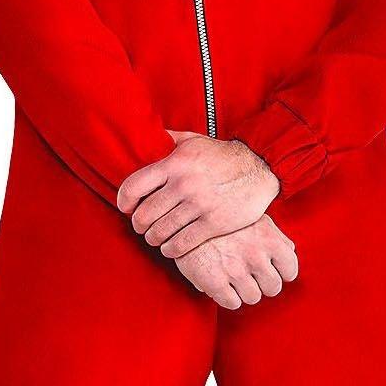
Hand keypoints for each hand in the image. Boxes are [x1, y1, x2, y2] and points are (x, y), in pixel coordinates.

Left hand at [117, 129, 278, 256]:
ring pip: (161, 231)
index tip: (126, 207)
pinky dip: (171, 249)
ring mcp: (199, 205)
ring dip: (153, 238)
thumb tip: (146, 135)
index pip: (134, 186)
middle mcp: (184, 184)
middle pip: (145, 214)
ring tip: (155, 238)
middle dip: (139, 224)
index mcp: (174, 163)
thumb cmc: (222, 155)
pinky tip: (170, 248)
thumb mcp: (193, 141)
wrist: (260, 167)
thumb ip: (168, 141)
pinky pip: (182, 243)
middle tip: (141, 227)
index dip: (124, 201)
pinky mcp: (214, 223)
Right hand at [173, 214, 298, 309]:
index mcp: (269, 239)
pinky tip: (221, 285)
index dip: (281, 273)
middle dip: (262, 284)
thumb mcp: (251, 217)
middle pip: (273, 287)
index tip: (270, 271)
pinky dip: (227, 298)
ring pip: (253, 297)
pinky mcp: (215, 282)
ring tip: (233, 280)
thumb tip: (289, 250)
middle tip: (249, 277)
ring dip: (244, 292)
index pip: (290, 270)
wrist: (182, 217)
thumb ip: (274, 234)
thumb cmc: (220, 216)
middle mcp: (256, 256)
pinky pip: (232, 303)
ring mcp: (236, 270)